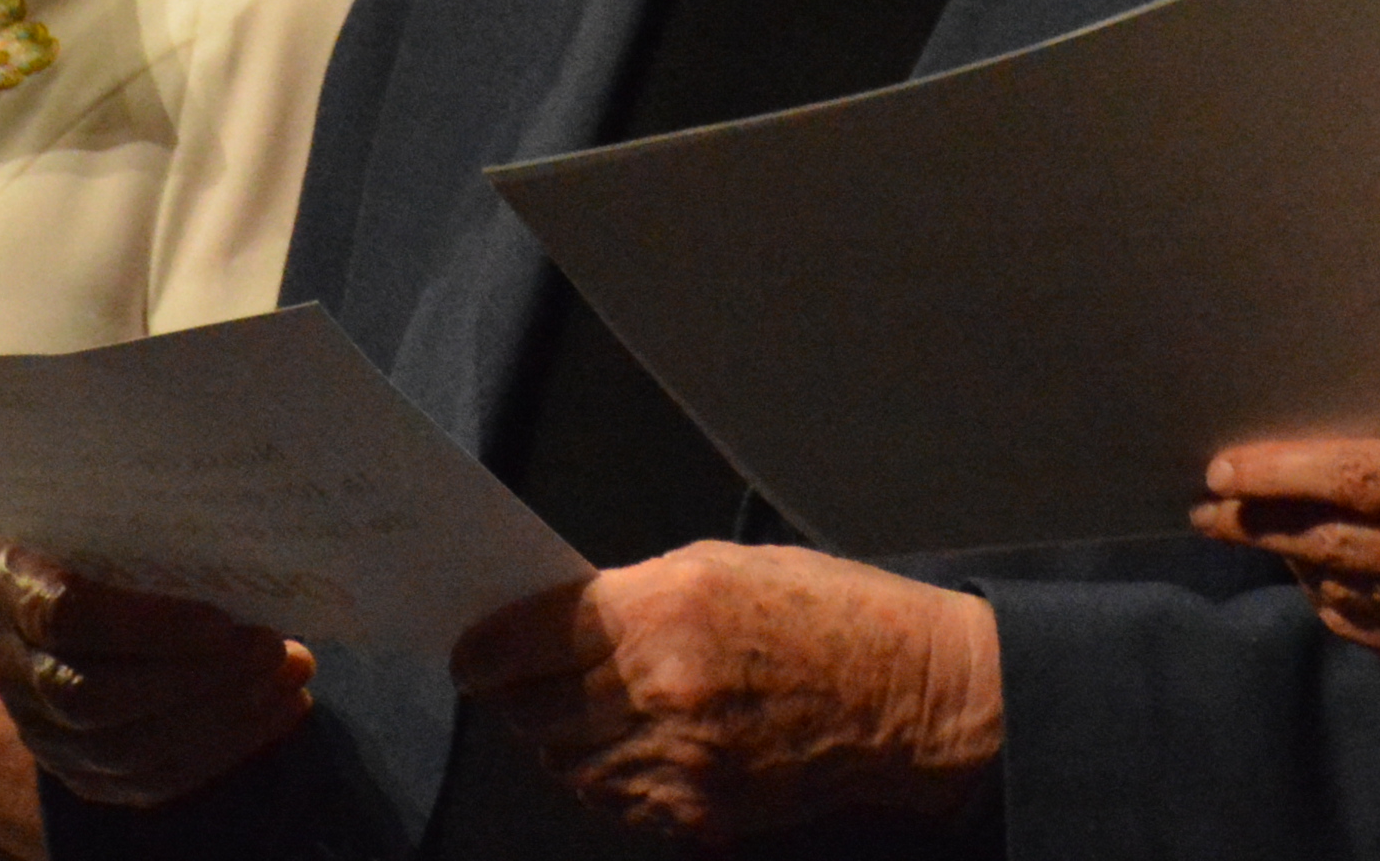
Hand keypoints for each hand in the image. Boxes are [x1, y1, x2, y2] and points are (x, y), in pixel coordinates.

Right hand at [0, 550, 315, 807]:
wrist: (44, 623)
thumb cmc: (95, 549)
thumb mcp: (105, 524)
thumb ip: (150, 533)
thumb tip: (245, 536)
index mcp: (16, 592)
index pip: (70, 617)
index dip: (148, 627)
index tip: (223, 622)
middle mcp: (17, 672)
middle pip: (99, 698)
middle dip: (198, 678)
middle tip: (272, 649)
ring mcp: (46, 735)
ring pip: (130, 749)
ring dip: (224, 718)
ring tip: (289, 679)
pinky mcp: (84, 776)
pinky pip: (153, 781)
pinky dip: (225, 750)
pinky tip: (278, 712)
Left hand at [449, 544, 999, 840]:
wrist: (908, 696)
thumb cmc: (826, 612)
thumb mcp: (721, 566)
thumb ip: (633, 595)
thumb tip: (558, 621)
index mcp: (661, 608)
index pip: (525, 640)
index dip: (483, 650)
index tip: (470, 653)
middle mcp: (659, 688)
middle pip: (531, 710)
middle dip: (518, 695)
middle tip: (522, 679)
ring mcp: (678, 761)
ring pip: (565, 764)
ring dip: (561, 739)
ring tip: (589, 711)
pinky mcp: (698, 813)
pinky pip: (613, 802)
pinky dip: (607, 778)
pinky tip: (636, 747)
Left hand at [1192, 426, 1379, 679]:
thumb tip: (1334, 421)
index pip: (1361, 476)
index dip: (1284, 472)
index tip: (1226, 467)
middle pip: (1335, 541)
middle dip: (1259, 522)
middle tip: (1208, 508)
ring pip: (1340, 588)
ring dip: (1283, 560)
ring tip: (1243, 530)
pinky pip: (1365, 628)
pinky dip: (1326, 598)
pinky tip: (1305, 573)